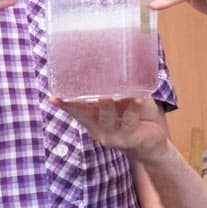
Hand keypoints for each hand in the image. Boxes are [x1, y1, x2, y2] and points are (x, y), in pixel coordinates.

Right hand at [51, 97, 168, 163]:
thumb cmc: (136, 117)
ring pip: (107, 118)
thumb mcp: (124, 102)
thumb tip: (117, 63)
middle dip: (80, 104)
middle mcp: (100, 129)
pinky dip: (134, 108)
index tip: (53, 97)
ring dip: (108, 105)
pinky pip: (130, 121)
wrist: (153, 144)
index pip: (76, 111)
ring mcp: (114, 135)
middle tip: (79, 88)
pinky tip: (138, 99)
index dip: (65, 104)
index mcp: (95, 119)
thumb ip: (118, 89)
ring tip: (107, 95)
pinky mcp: (130, 138)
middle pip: (86, 116)